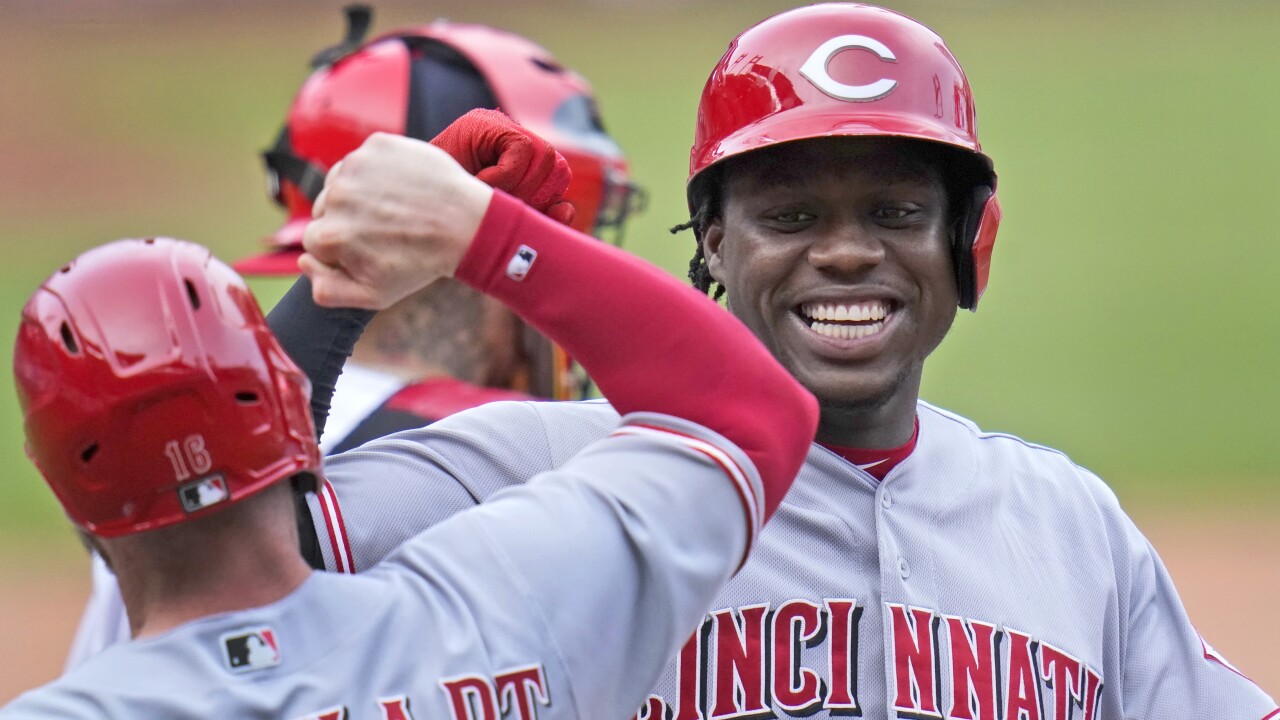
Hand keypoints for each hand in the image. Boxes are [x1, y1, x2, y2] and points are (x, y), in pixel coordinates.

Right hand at [300, 132, 491, 308]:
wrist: (467, 225)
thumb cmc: (421, 263)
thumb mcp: (374, 296)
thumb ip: (326, 289)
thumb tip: (304, 261)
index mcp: (329, 235)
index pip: (315, 240)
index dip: (342, 249)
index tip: (371, 249)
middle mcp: (335, 195)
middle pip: (325, 209)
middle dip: (348, 220)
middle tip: (386, 229)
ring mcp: (357, 165)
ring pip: (341, 181)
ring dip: (360, 193)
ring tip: (394, 209)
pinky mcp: (377, 144)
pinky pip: (365, 159)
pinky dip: (379, 171)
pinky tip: (402, 188)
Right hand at [430, 109, 574, 225]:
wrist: (414, 213)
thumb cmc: (457, 223)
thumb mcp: (507, 222)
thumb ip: (538, 216)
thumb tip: (566, 209)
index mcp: (519, 162)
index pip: (558, 176)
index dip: (546, 200)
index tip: (516, 215)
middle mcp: (510, 137)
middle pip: (557, 166)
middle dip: (535, 195)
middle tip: (501, 207)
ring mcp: (497, 125)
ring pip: (545, 156)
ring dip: (518, 187)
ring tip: (488, 195)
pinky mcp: (485, 121)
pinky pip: (522, 149)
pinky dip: (505, 175)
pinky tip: (480, 183)